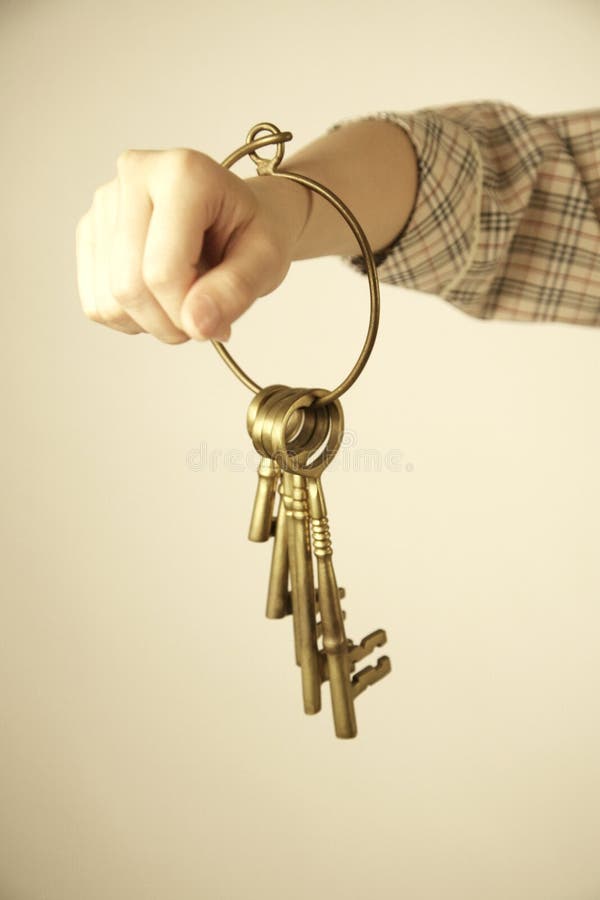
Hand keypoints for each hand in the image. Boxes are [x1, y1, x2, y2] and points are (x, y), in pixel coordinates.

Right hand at [75, 148, 309, 342]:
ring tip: (184, 300)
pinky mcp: (90, 228)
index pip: (162, 272)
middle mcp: (134, 174)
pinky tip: (159, 298)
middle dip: (168, 323)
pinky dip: (130, 317)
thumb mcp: (267, 262)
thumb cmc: (255, 231)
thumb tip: (196, 325)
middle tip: (202, 318)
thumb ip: (235, 291)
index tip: (220, 320)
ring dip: (150, 323)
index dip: (189, 315)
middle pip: (129, 287)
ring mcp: (105, 201)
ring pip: (109, 301)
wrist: (239, 214)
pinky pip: (96, 302)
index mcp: (182, 173)